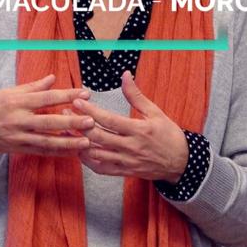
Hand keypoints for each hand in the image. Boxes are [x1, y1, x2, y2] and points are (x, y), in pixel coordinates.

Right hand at [0, 74, 93, 157]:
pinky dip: (56, 153)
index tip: (85, 93)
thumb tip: (52, 78)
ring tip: (86, 142)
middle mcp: (17, 119)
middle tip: (91, 120)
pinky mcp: (16, 149)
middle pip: (49, 121)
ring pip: (47, 141)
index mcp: (15, 100)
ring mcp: (17, 136)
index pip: (46, 97)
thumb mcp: (5, 92)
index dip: (66, 96)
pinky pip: (40, 152)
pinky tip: (71, 153)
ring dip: (68, 142)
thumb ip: (31, 87)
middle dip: (71, 121)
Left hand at [70, 71, 188, 181]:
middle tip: (66, 113)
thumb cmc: (169, 135)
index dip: (90, 111)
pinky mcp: (124, 172)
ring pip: (96, 154)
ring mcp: (126, 161)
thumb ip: (136, 95)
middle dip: (79, 125)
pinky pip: (101, 169)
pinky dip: (87, 160)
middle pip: (98, 137)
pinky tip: (79, 150)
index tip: (76, 101)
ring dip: (78, 143)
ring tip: (66, 131)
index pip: (109, 120)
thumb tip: (125, 75)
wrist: (181, 163)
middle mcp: (130, 147)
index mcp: (138, 130)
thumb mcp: (156, 112)